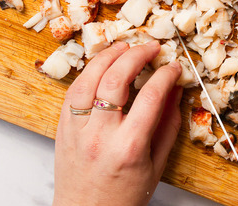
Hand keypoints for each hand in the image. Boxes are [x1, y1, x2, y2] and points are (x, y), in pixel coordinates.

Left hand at [53, 41, 182, 205]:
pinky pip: (72, 91)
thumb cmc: (122, 197)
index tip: (173, 66)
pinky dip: (88, 73)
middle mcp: (100, 136)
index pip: (150, 97)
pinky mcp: (62, 128)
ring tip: (124, 46)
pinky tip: (102, 65)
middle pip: (116, 79)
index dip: (165, 75)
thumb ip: (168, 125)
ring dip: (107, 56)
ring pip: (88, 79)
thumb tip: (175, 92)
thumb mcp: (156, 164)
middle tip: (151, 47)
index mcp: (128, 148)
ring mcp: (76, 131)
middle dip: (137, 55)